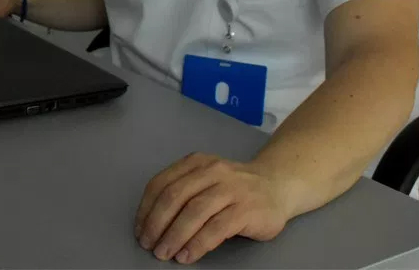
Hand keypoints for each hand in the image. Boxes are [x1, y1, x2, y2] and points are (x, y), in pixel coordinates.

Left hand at [134, 153, 296, 263]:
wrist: (278, 185)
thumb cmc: (235, 187)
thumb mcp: (206, 178)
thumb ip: (184, 190)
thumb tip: (151, 221)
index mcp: (196, 163)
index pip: (162, 183)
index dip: (146, 208)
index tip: (140, 229)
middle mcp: (212, 171)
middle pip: (175, 196)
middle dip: (157, 223)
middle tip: (149, 244)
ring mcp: (231, 189)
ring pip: (194, 211)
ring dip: (174, 235)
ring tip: (165, 253)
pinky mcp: (247, 209)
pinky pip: (216, 228)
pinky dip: (198, 244)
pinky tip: (188, 255)